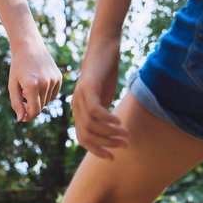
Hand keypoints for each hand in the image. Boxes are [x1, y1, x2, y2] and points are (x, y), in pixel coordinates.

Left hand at [8, 38, 62, 122]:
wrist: (29, 47)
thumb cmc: (17, 67)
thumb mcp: (13, 86)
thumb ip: (16, 103)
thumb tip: (21, 119)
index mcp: (32, 86)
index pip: (35, 110)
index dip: (28, 116)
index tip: (23, 117)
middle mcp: (45, 83)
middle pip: (41, 106)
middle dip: (31, 107)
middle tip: (23, 99)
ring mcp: (54, 80)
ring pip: (47, 101)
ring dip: (38, 100)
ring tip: (29, 89)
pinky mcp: (59, 77)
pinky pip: (53, 94)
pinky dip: (46, 94)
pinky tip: (38, 85)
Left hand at [71, 37, 128, 159]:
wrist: (103, 46)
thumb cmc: (105, 71)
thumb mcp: (104, 95)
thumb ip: (105, 112)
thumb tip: (112, 129)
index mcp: (79, 110)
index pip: (83, 138)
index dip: (96, 150)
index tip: (112, 157)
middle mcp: (76, 105)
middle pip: (86, 135)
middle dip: (106, 144)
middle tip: (124, 144)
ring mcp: (80, 96)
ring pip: (90, 125)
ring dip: (109, 133)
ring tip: (125, 134)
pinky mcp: (88, 87)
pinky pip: (95, 110)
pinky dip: (107, 119)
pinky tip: (119, 120)